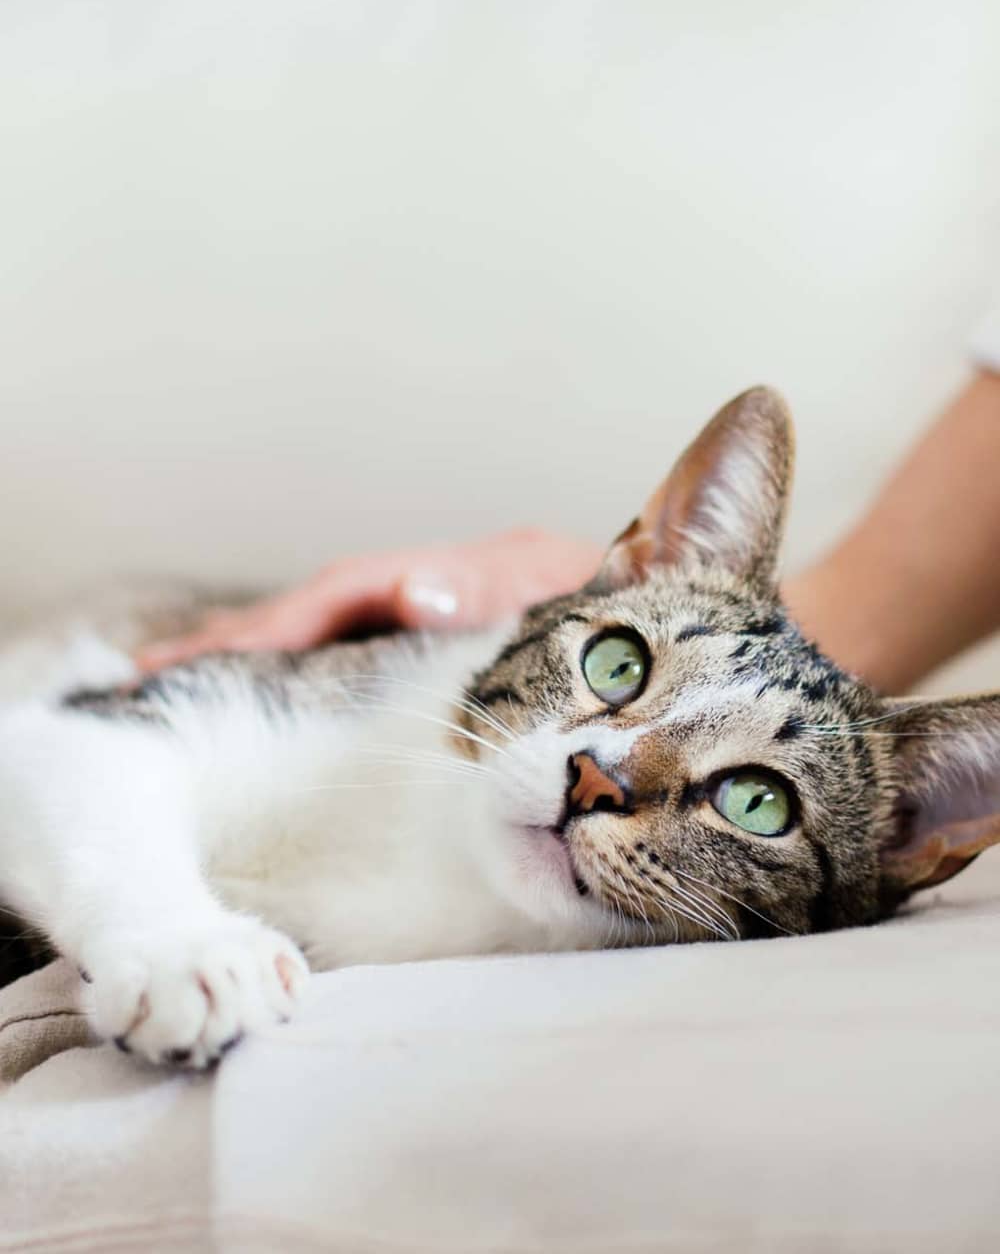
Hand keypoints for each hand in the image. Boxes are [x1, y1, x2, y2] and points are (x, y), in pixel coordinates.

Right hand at [136, 528, 602, 671]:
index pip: (351, 589)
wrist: (690, 630)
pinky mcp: (444, 663)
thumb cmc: (643, 614)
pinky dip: (306, 681)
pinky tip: (263, 708)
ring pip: (332, 637)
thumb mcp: (573, 594)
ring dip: (257, 660)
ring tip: (176, 691)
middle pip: (320, 609)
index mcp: (460, 574)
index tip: (214, 653)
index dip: (281, 619)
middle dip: (238, 637)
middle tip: (150, 677)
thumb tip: (410, 590)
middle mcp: (439, 591)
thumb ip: (497, 590)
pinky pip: (362, 667)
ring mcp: (439, 624)